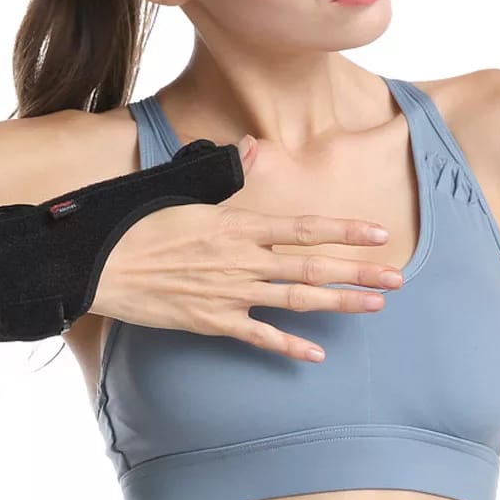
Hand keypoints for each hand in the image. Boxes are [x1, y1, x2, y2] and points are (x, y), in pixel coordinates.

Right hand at [92, 135, 403, 361]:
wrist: (101, 264)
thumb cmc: (139, 223)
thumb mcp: (183, 188)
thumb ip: (224, 171)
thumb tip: (252, 144)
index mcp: (237, 225)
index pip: (303, 227)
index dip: (343, 231)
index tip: (378, 234)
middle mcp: (242, 260)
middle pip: (312, 266)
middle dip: (358, 273)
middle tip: (398, 279)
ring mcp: (230, 294)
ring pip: (296, 300)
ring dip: (338, 303)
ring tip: (374, 306)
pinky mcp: (213, 322)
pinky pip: (259, 337)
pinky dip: (289, 346)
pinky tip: (317, 355)